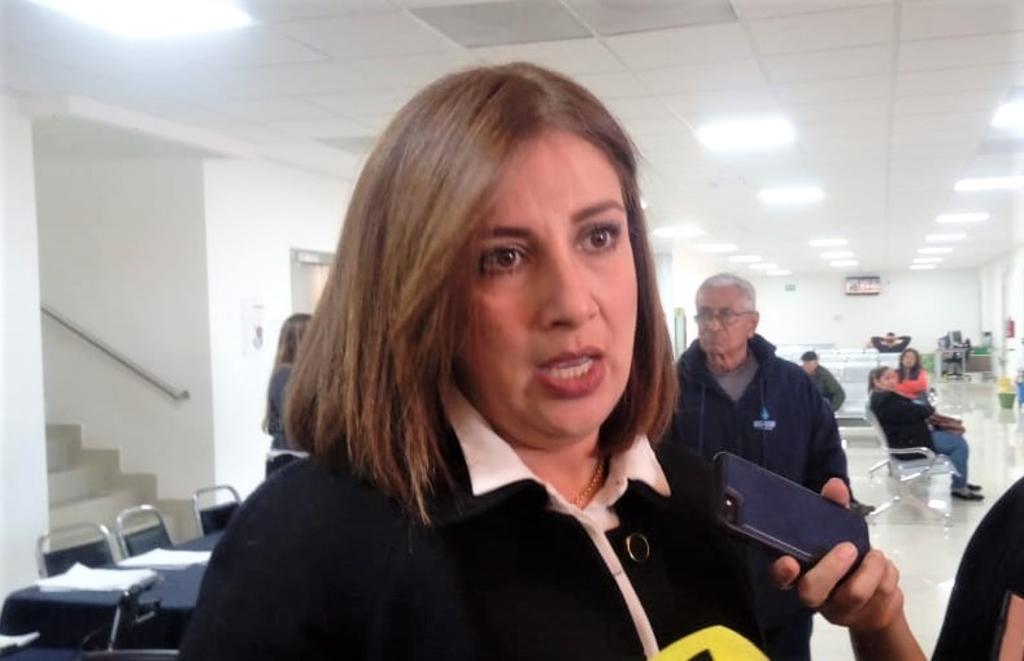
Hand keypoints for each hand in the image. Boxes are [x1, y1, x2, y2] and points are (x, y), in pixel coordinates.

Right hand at [771, 479, 904, 632]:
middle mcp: (817, 598)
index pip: (781, 579)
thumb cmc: (847, 562)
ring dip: (872, 567)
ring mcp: (842, 612)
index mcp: (802, 575)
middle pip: (813, 592)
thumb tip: (836, 485)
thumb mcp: (839, 532)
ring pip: (855, 593)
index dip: (782, 572)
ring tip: (877, 555)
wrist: (875, 601)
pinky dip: (889, 573)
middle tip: (850, 548)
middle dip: (832, 568)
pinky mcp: (870, 618)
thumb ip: (833, 509)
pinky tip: (885, 570)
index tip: (790, 560)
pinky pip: (883, 594)